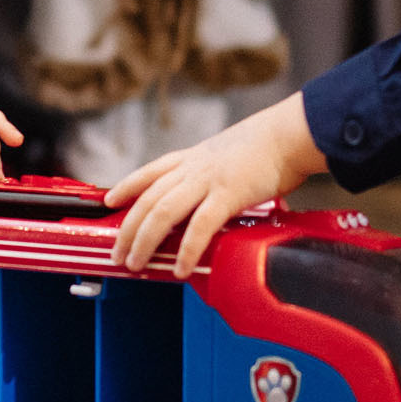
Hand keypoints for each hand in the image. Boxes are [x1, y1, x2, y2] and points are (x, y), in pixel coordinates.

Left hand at [104, 94, 327, 275]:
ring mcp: (208, 180)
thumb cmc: (269, 146)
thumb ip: (215, 173)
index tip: (110, 201)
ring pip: (162, 212)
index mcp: (194, 157)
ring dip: (144, 241)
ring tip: (135, 263)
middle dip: (128, 228)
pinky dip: (187, 250)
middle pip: (148, 199)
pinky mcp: (228, 194)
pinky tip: (180, 268)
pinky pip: (200, 226)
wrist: (290, 133)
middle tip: (116, 252)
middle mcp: (194, 167)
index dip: (127, 187)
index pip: (150, 172)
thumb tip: (213, 195)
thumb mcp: (230, 154)